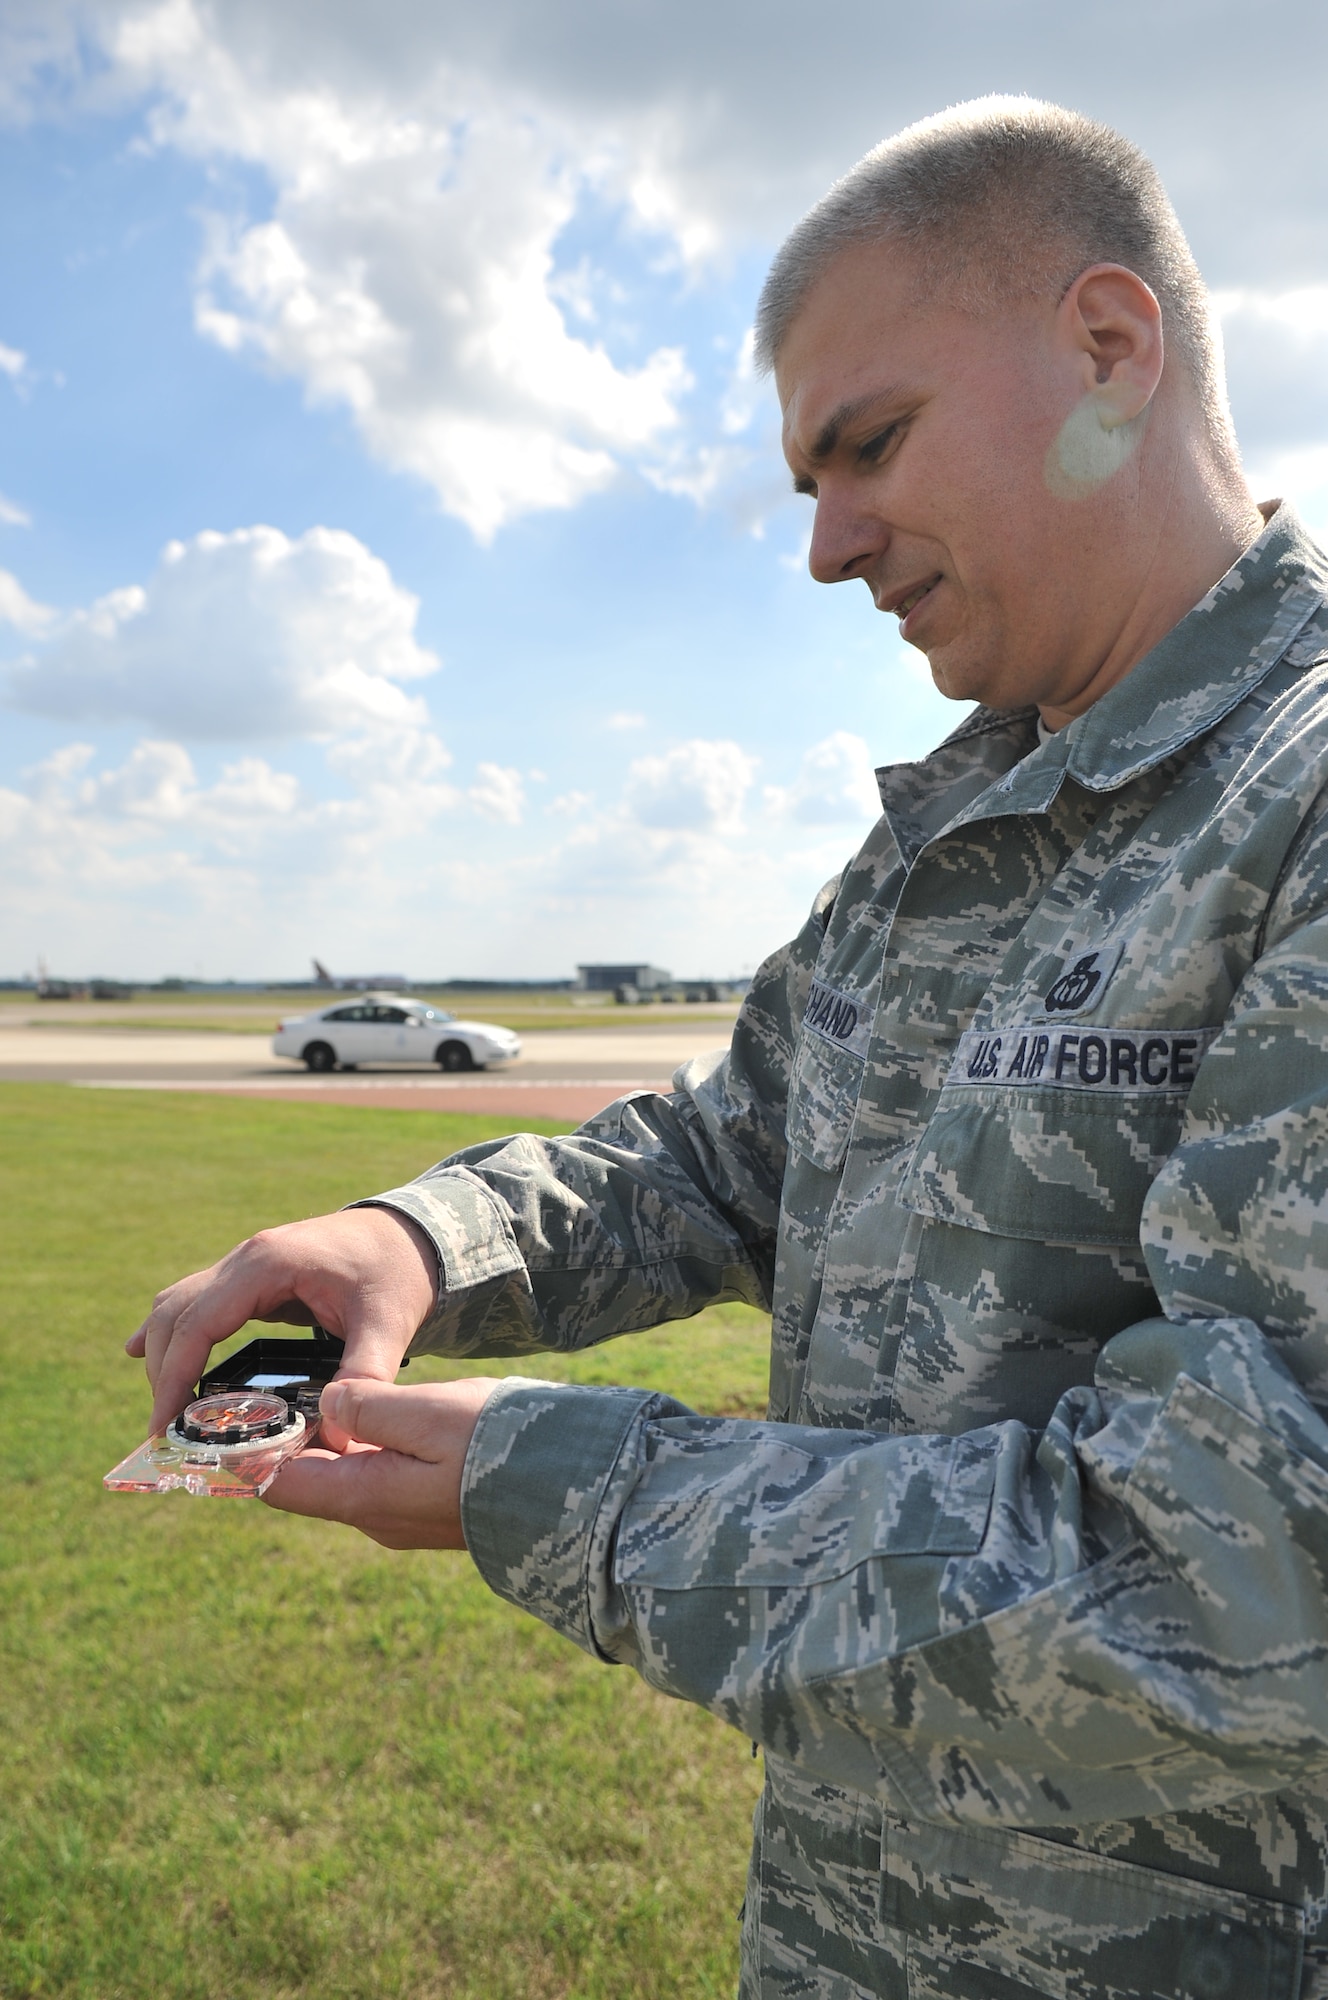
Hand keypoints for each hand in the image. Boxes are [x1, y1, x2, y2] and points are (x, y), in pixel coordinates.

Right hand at [125, 1207, 439, 1439]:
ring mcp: (245, 1264)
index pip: (199, 1323)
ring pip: (179, 1306)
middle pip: (175, 1315)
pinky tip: (144, 1353)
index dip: (174, 1375)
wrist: (412, 1233)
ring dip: (165, 1353)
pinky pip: (196, 1302)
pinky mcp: (252, 1277)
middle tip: (167, 1430)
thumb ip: (366, 1374)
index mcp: (269, 1264)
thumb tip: (342, 1438)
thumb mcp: (389, 1323)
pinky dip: (172, 1330)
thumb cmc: (399, 1271)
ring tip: (166, 1409)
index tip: (163, 1424)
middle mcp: (246, 1259)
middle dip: (164, 1372)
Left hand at [263, 1376, 498, 1548]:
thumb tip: (327, 1402)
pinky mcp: (434, 1507)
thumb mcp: (427, 1412)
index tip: (244, 1408)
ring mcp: (406, 1518)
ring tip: (335, 1390)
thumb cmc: (501, 1447)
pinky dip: (372, 1445)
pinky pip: (384, 1476)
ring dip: (337, 1438)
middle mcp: (377, 1518)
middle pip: (311, 1479)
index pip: (278, 1484)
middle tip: (288, 1385)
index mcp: (364, 1498)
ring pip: (349, 1475)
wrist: (574, 1488)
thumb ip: (368, 1405)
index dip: (254, 1449)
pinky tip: (389, 1412)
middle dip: (295, 1437)